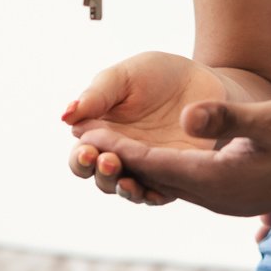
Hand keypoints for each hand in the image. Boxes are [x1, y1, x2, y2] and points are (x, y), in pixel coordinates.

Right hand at [64, 52, 230, 204]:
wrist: (205, 78)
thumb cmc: (159, 74)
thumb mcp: (125, 76)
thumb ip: (97, 95)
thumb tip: (66, 116)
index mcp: (102, 134)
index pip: (82, 157)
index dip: (81, 159)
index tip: (88, 150)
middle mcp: (122, 156)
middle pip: (101, 178)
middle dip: (101, 174)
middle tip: (108, 161)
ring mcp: (148, 168)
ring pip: (128, 190)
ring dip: (124, 188)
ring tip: (126, 180)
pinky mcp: (176, 174)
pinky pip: (161, 194)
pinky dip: (154, 196)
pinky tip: (153, 191)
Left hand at [75, 96, 270, 217]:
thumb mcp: (270, 120)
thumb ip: (226, 119)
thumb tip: (187, 115)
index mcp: (218, 182)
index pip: (155, 165)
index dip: (119, 148)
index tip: (85, 134)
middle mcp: (217, 197)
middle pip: (155, 180)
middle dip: (119, 160)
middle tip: (80, 142)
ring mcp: (228, 198)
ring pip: (170, 183)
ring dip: (139, 166)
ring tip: (106, 148)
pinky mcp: (238, 190)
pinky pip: (188, 182)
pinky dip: (163, 168)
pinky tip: (155, 155)